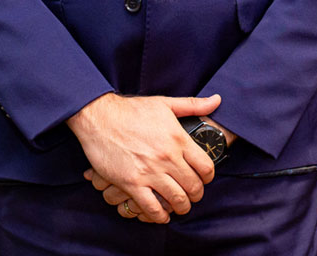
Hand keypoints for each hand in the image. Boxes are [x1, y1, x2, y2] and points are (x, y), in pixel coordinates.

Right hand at [85, 114, 236, 220]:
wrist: (99, 117)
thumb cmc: (131, 110)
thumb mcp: (165, 103)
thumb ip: (193, 104)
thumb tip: (217, 100)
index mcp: (178, 138)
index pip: (206, 167)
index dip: (208, 177)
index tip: (203, 179)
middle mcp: (167, 157)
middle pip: (193, 187)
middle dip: (196, 195)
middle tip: (192, 195)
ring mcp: (149, 171)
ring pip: (176, 200)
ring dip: (181, 207)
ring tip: (179, 206)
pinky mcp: (132, 183)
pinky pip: (152, 208)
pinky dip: (160, 216)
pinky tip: (161, 214)